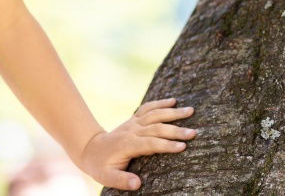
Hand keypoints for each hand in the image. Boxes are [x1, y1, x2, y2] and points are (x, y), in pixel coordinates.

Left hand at [76, 98, 196, 190]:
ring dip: (172, 112)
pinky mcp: (134, 119)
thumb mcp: (106, 177)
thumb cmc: (100, 166)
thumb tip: (137, 184)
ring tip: (190, 111)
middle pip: (156, 128)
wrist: (90, 148)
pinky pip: (148, 108)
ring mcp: (133, 123)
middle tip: (194, 132)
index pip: (150, 144)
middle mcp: (132, 131)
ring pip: (155, 114)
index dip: (166, 145)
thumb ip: (121, 180)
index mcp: (127, 145)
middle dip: (176, 129)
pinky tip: (173, 101)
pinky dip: (160, 103)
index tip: (183, 146)